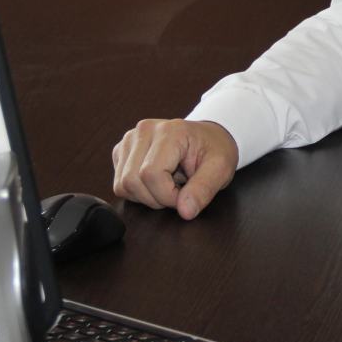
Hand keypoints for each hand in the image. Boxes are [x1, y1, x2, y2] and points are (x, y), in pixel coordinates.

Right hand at [112, 119, 237, 219]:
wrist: (209, 138)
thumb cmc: (215, 150)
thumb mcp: (221, 169)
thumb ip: (204, 189)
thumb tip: (185, 211)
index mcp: (170, 130)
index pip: (151, 174)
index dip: (167, 195)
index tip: (185, 195)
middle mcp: (144, 130)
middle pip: (132, 181)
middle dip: (156, 198)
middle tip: (178, 191)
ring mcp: (130, 139)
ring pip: (122, 185)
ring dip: (146, 196)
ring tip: (169, 183)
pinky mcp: (122, 150)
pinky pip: (120, 184)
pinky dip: (138, 191)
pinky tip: (156, 181)